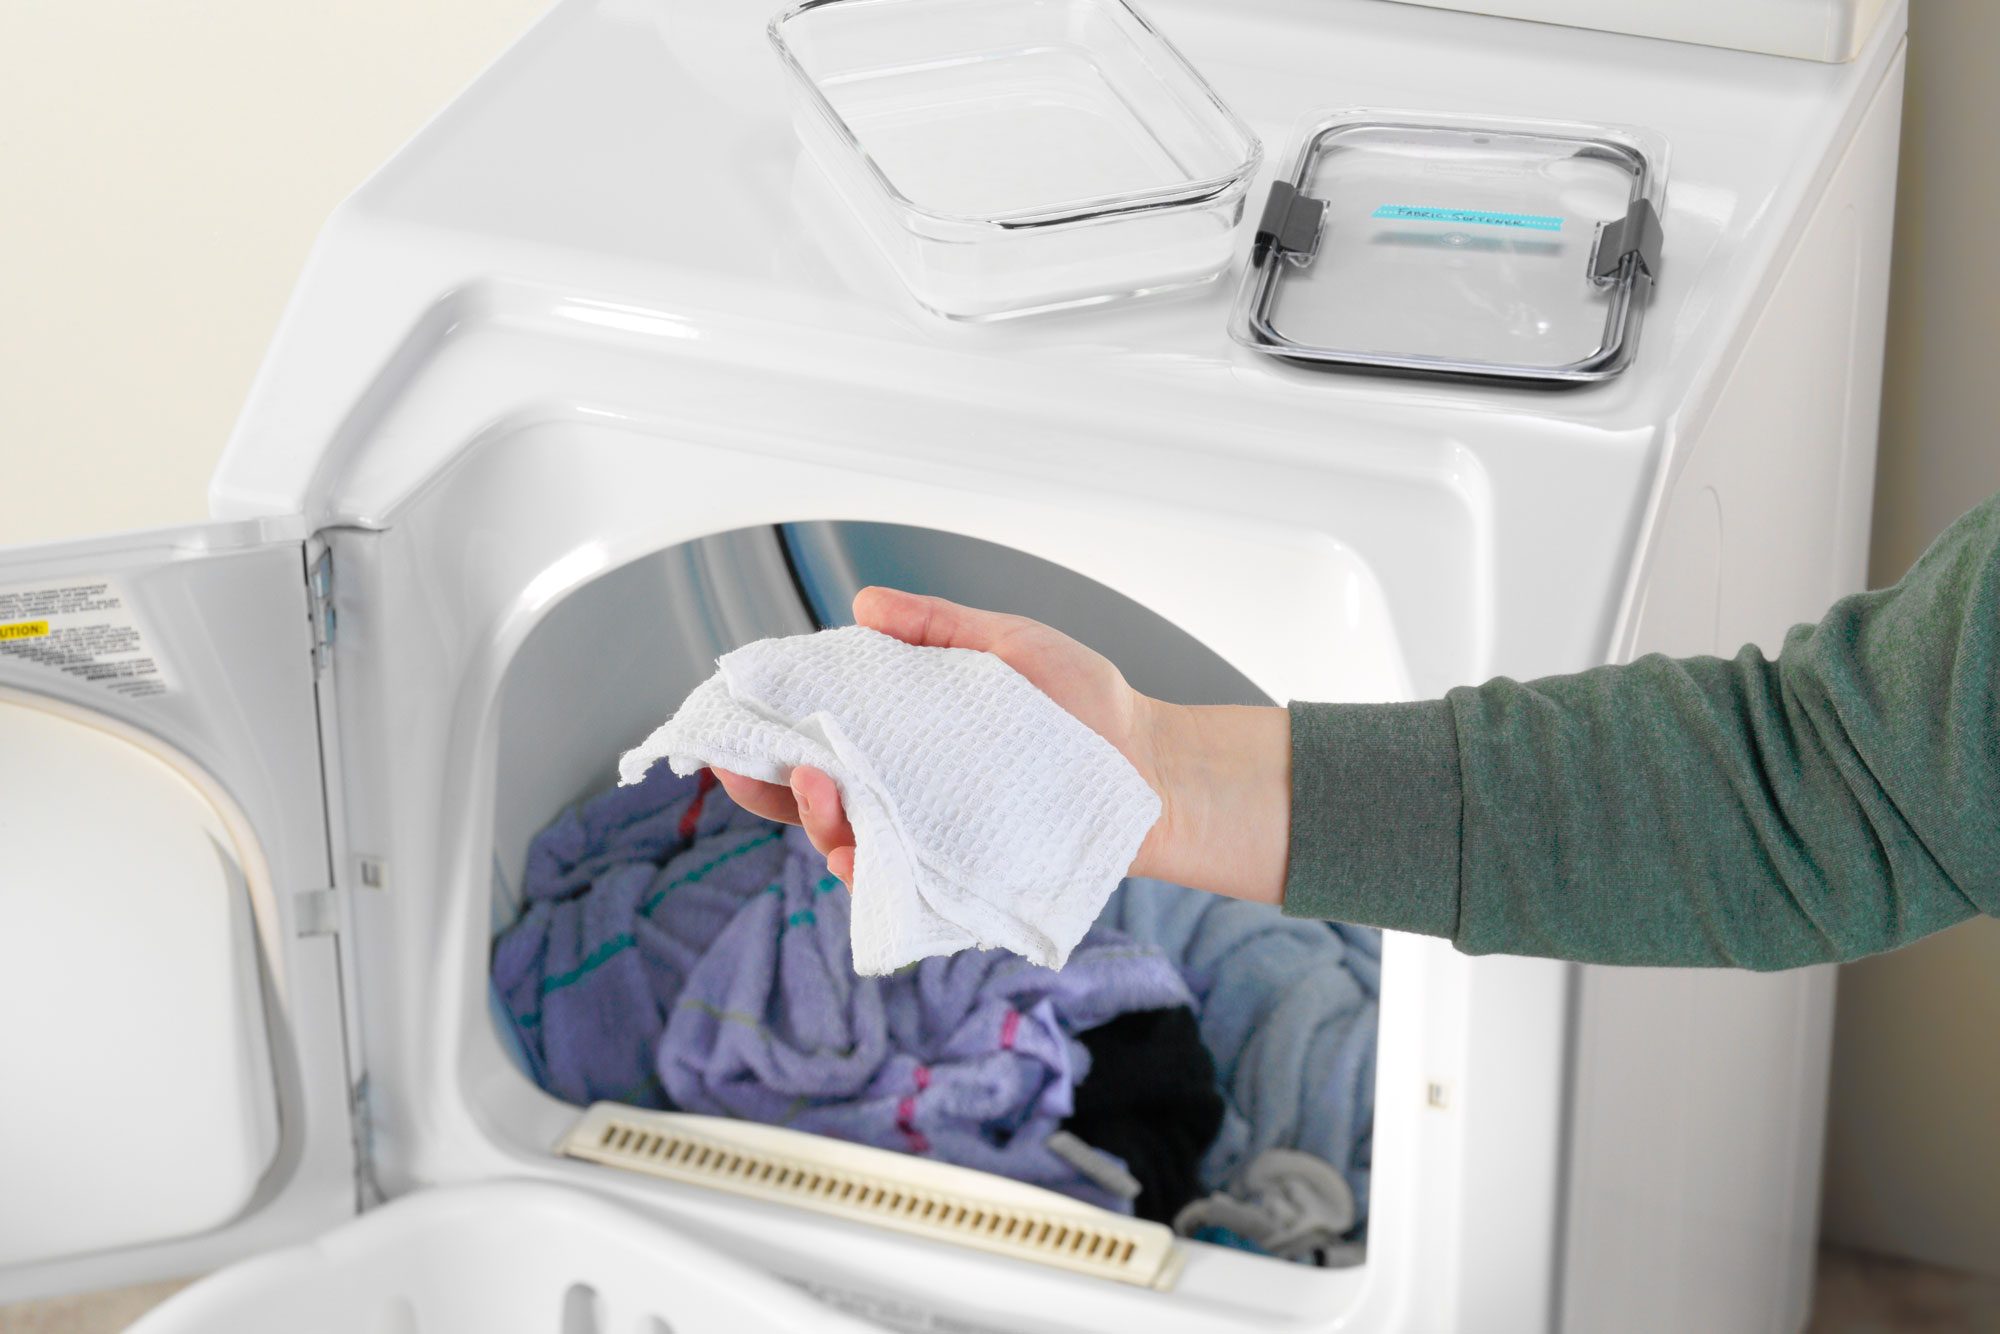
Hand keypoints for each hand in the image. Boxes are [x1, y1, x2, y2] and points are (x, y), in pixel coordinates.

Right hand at [713, 587, 1288, 903]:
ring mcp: (929, 839)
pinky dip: (869, 870)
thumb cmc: (1086, 705)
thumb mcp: (1008, 647)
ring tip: (819, 784)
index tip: (727, 724)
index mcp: (903, 736)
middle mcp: (905, 792)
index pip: (814, 739)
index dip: (761, 736)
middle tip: (752, 761)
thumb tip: (863, 605)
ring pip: (845, 845)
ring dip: (815, 820)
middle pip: (810, 800)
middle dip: (766, 786)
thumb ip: (936, 628)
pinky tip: (856, 844)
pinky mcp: (960, 879)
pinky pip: (899, 888)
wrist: (1154, 764)